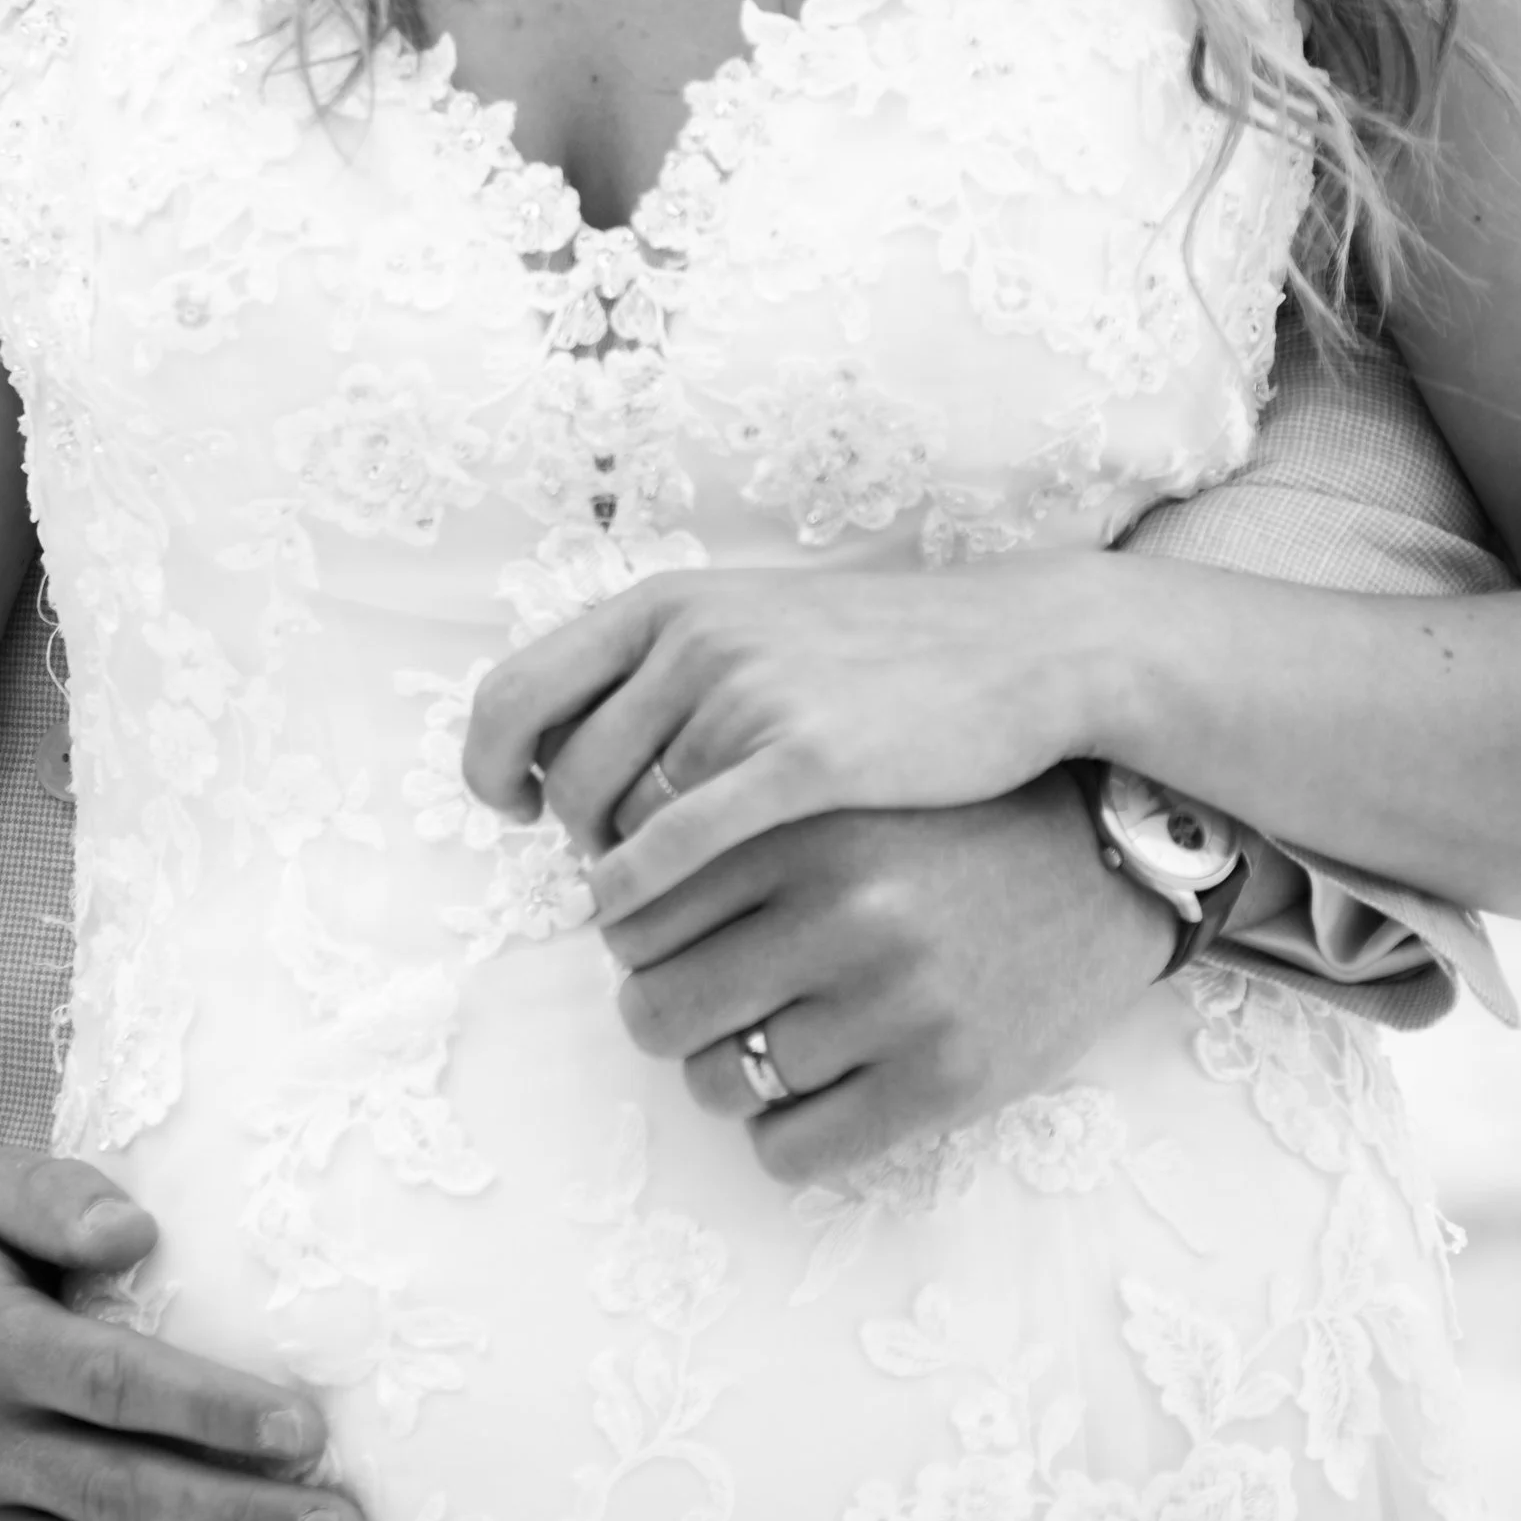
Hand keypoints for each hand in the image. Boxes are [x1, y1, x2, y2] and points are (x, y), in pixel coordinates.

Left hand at [464, 561, 1126, 923]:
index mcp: (672, 602)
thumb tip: (589, 733)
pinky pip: (676, 841)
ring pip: (619, 814)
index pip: (520, 689)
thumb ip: (675, 665)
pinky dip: (639, 886)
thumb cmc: (890, 655)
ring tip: (646, 904)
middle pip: (566, 768)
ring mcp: (746, 697)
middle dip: (571, 833)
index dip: (494, 761)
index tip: (513, 808)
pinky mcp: (802, 761)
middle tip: (604, 869)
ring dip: (614, 871)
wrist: (1026, 650)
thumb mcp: (760, 624)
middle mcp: (693, 639)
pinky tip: (642, 918)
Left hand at [600, 780, 1174, 1182]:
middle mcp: (843, 910)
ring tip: (764, 1048)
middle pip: (656, 1007)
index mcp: (799, 826)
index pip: (629, 912)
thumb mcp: (832, 788)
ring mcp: (896, 1001)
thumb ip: (730, 823)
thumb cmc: (943, 825)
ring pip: (717, 1086)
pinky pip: (793, 1152)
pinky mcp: (945, 1080)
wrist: (1104, 862)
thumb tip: (604, 897)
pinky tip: (814, 1100)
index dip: (634, 937)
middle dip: (662, 1017)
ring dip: (723, 1079)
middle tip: (699, 1007)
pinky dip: (781, 1140)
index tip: (667, 941)